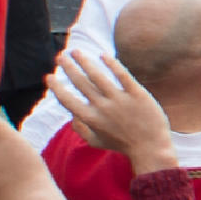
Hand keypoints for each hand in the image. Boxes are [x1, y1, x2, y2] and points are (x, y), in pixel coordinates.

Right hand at [45, 48, 177, 174]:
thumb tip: (70, 114)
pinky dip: (111, 64)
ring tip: (75, 51)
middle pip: (80, 83)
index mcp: (91, 119)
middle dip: (67, 68)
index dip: (56, 88)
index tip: (49, 77)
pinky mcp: (138, 94)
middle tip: (60, 56)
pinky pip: (122, 75)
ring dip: (84, 61)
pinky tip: (102, 55)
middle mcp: (103, 108)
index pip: (67, 100)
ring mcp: (120, 100)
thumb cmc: (122, 144)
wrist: (151, 148)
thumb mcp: (96, 141)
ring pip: (97, 75)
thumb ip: (80, 129)